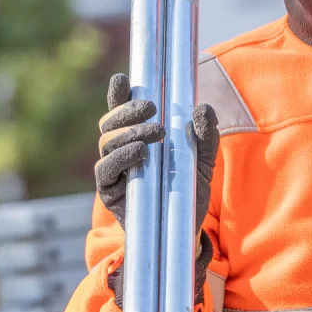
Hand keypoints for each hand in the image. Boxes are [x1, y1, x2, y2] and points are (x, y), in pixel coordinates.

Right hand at [95, 73, 217, 234]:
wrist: (185, 231)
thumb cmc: (188, 191)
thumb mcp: (203, 161)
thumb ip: (205, 136)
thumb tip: (202, 108)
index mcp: (136, 138)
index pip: (121, 111)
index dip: (118, 95)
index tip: (123, 81)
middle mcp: (119, 150)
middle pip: (109, 123)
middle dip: (127, 110)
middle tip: (152, 108)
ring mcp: (112, 171)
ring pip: (106, 142)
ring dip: (129, 132)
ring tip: (156, 132)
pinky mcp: (109, 191)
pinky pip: (105, 169)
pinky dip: (121, 156)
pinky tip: (140, 152)